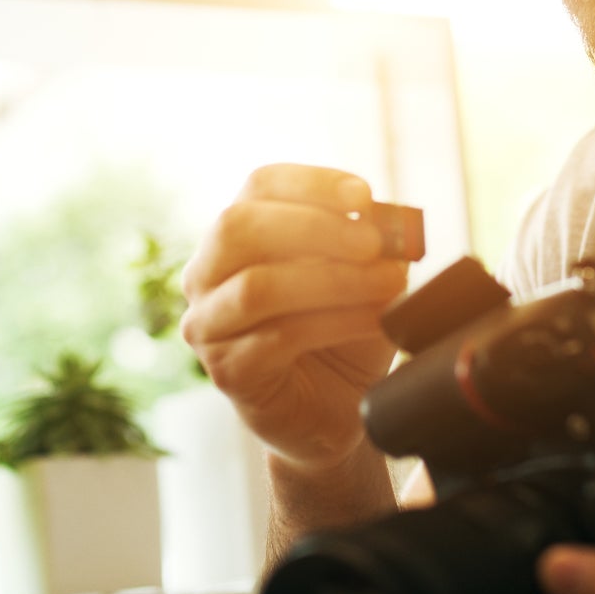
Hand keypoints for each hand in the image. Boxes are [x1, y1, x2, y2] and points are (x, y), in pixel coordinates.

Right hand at [180, 164, 407, 471]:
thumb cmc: (345, 332)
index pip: (260, 186)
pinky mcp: (226, 372)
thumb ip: (368, 241)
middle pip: (240, 226)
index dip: (312, 184)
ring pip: (258, 286)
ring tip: (388, 285)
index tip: (364, 196)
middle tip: (373, 243)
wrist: (338, 409)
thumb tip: (385, 218)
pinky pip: (276, 338)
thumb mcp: (363, 274)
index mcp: (236, 235)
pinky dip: (334, 324)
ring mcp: (208, 324)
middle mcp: (206, 272)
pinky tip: (374, 322)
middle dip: (315, 228)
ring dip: (333, 280)